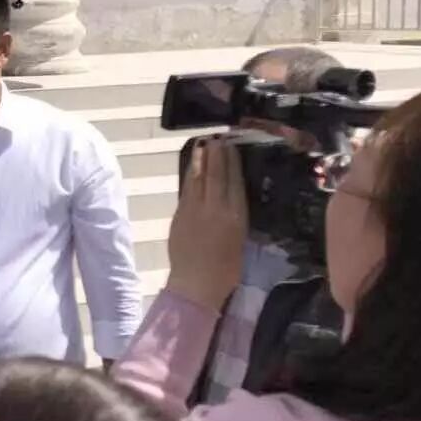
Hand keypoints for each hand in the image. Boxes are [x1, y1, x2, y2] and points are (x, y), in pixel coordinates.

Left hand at [166, 137, 247, 311]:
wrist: (197, 283)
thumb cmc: (226, 269)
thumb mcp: (240, 239)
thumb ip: (236, 216)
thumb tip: (232, 197)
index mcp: (236, 217)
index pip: (235, 183)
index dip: (233, 163)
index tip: (233, 146)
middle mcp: (217, 209)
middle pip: (218, 175)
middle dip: (218, 155)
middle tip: (220, 137)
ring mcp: (196, 210)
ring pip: (200, 178)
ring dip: (202, 159)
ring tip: (205, 144)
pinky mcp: (180, 214)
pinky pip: (187, 188)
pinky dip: (191, 174)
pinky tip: (194, 166)